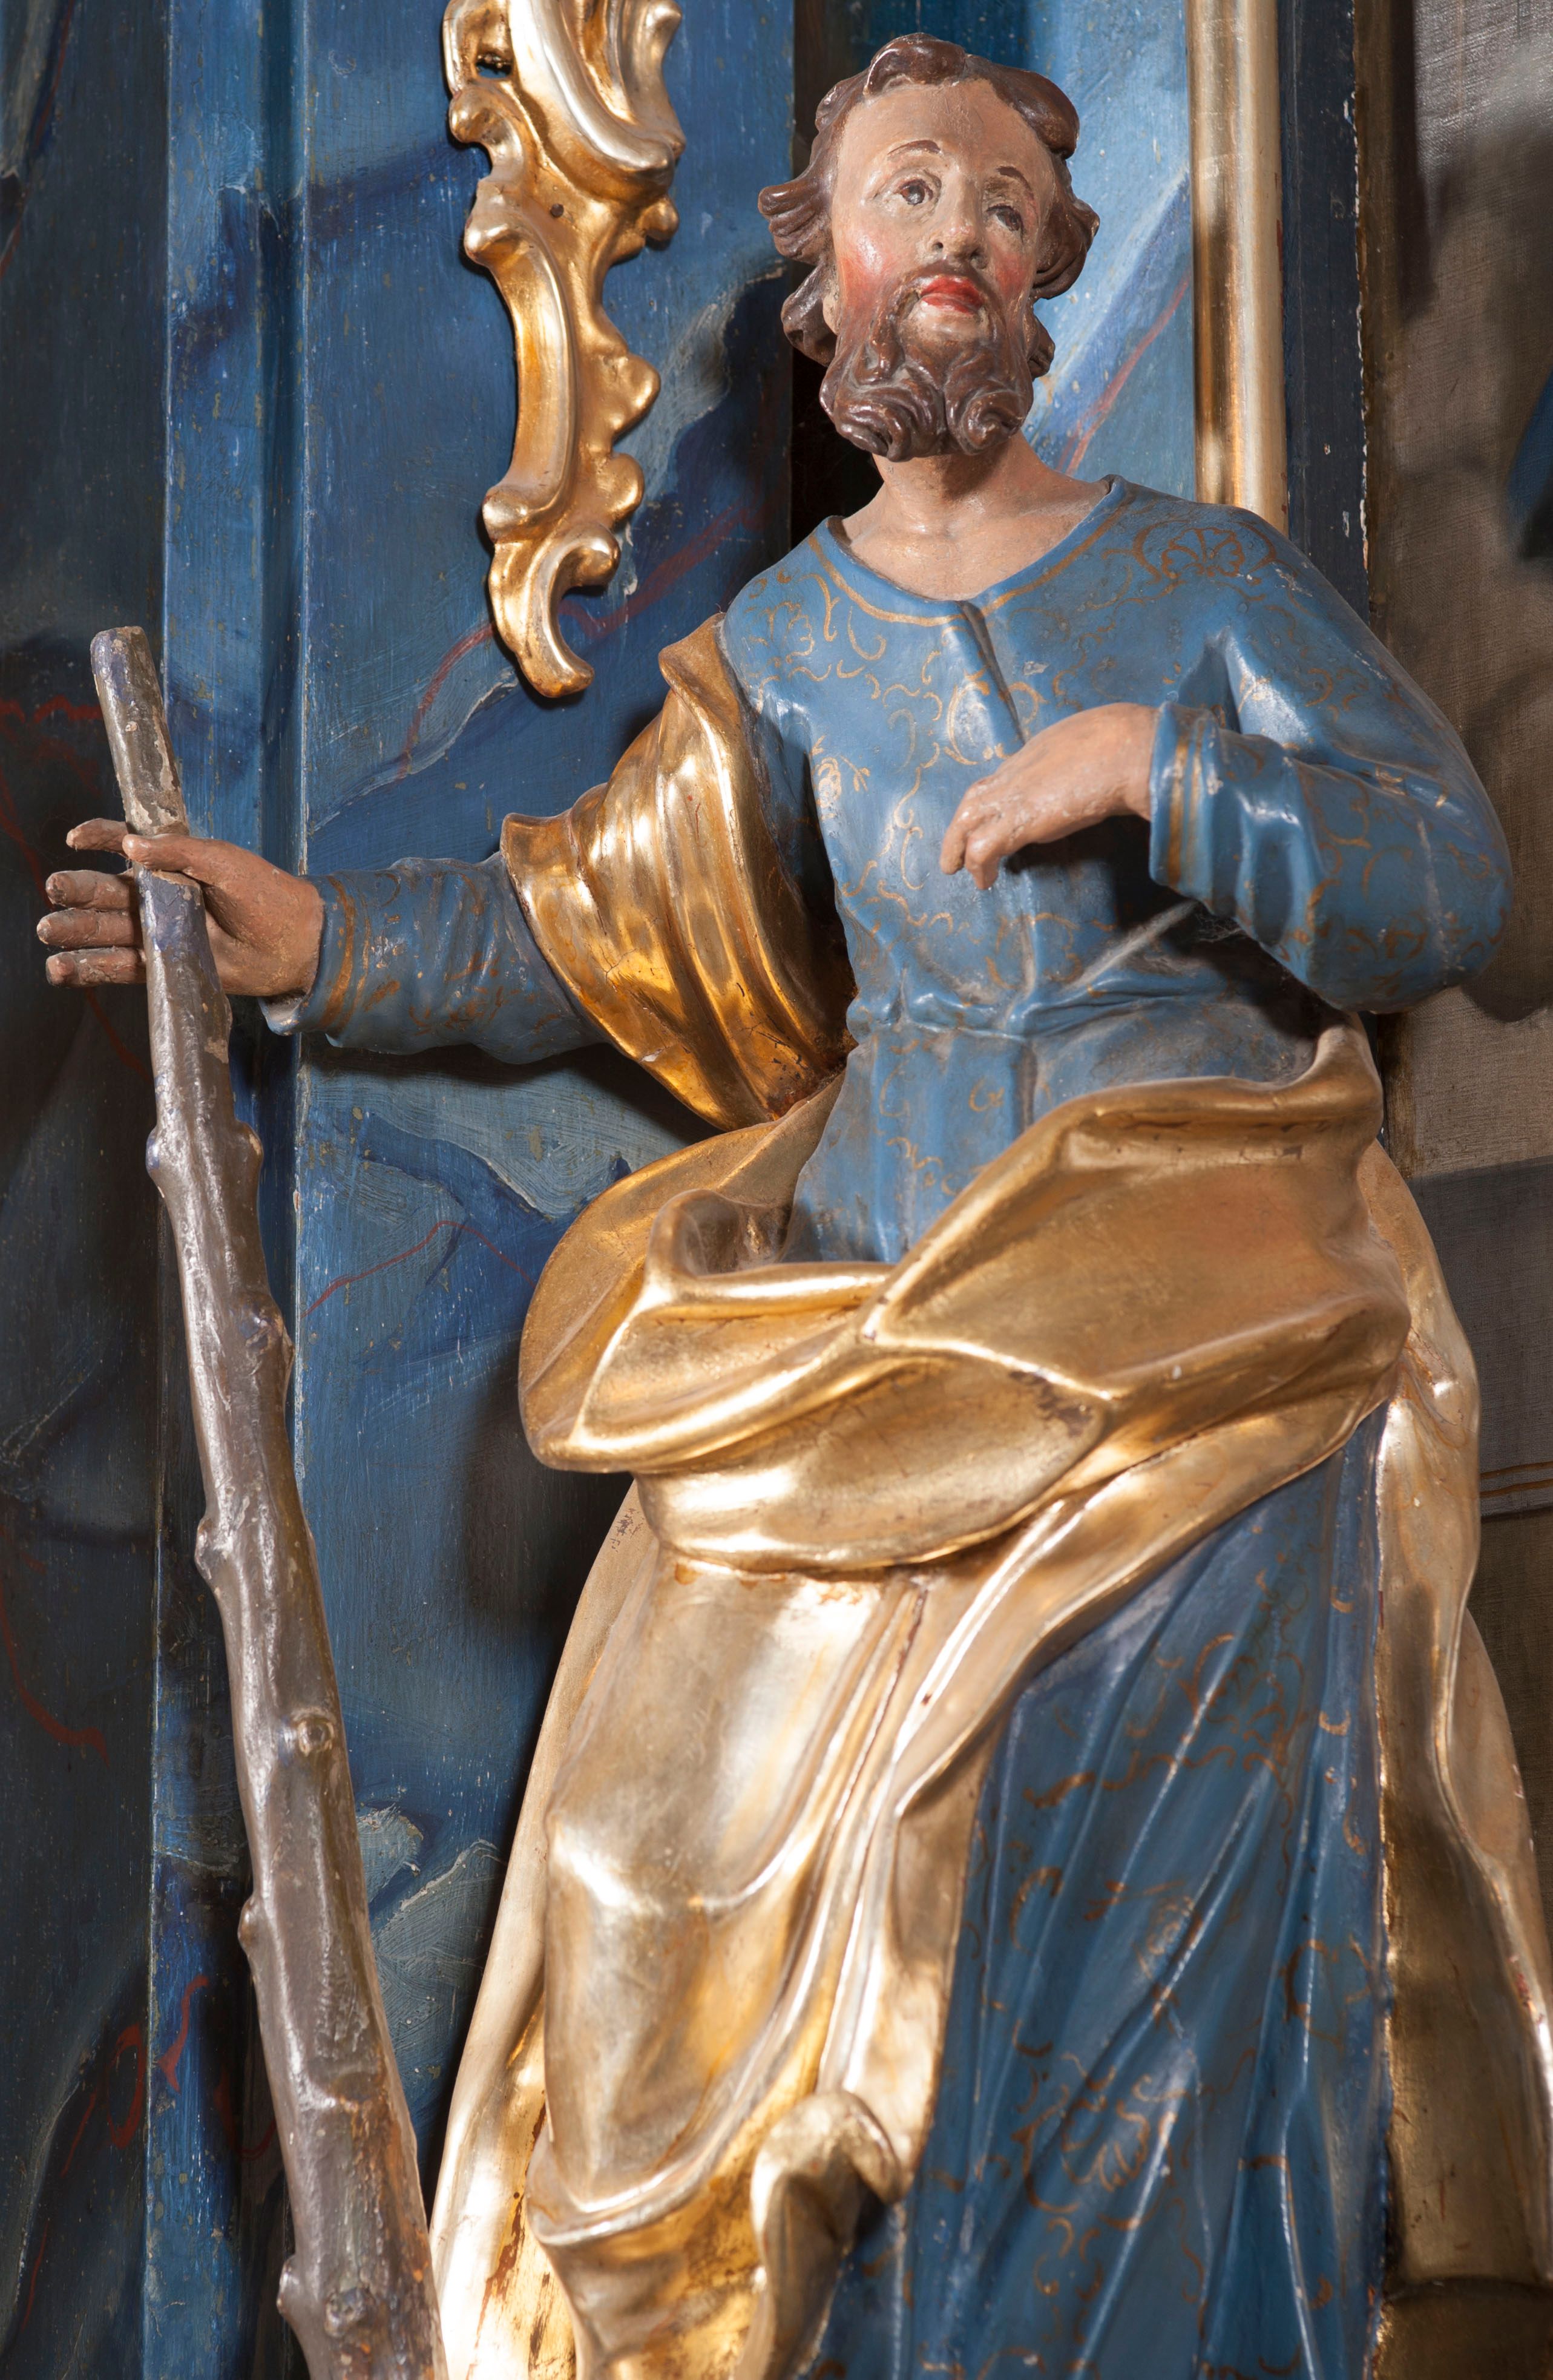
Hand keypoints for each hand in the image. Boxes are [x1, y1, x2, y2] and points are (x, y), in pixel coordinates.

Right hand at [38, 821, 324, 998]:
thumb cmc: (265, 893)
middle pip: (106, 891)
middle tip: (54, 889)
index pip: (124, 844)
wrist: (295, 943)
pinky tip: (62, 969)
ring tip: (49, 931)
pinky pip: (121, 967)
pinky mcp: (165, 965)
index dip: (99, 838)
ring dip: (75, 932)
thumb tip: (130, 845)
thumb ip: (178, 851)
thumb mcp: (224, 861)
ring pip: (106, 930)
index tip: (77, 839)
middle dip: (77, 890)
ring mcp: (159, 932)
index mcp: (170, 863)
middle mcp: (158, 897)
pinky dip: (90, 969)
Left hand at [940, 703, 1157, 889]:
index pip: (1003, 776)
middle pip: (975, 796)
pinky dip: (978, 865)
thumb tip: (1104, 774)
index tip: (992, 812)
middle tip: (955, 847)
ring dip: (958, 846)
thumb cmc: (1130, 743)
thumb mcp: (1101, 743)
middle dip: (961, 823)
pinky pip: (983, 847)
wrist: (1130, 749)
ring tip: (957, 869)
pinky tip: (984, 881)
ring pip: (967, 820)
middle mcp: (1018, 771)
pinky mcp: (1020, 820)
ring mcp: (1015, 795)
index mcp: (1038, 751)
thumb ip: (1089, 761)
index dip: (993, 797)